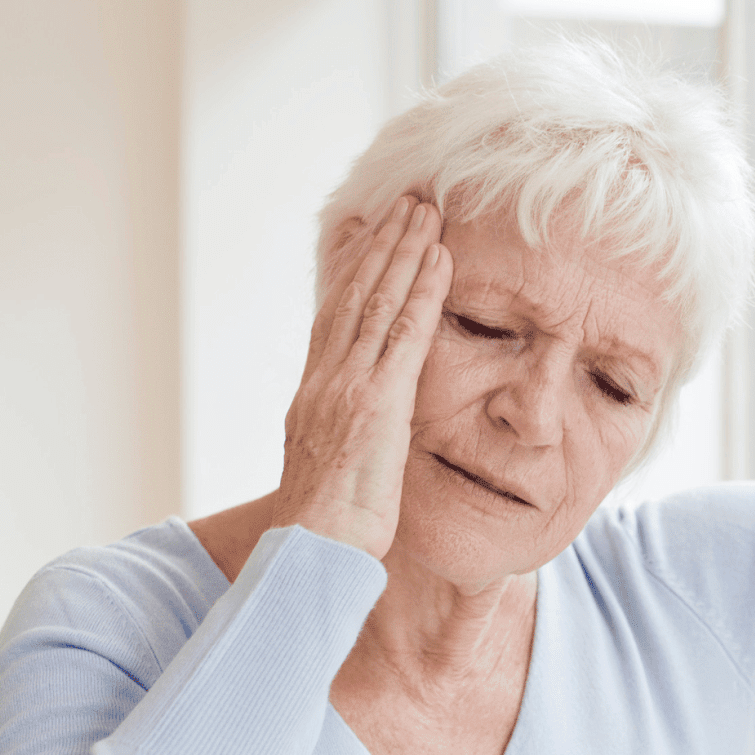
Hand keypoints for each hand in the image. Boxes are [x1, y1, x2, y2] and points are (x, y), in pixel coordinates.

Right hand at [271, 196, 452, 556]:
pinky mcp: (377, 403)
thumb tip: (365, 423)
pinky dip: (423, 293)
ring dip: (404, 251)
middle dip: (381, 244)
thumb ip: (351, 431)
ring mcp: (349, 387)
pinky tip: (440, 260)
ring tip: (426, 211)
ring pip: (378, 302)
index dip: (352, 269)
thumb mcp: (337, 465)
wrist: (313, 552)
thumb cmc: (328, 526)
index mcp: (315, 393)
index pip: (335, 315)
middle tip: (404, 202)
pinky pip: (405, 335)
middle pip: (354, 295)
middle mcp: (327, 379)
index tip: (369, 231)